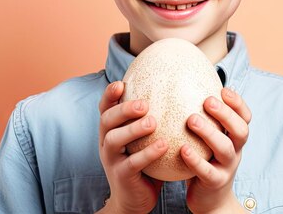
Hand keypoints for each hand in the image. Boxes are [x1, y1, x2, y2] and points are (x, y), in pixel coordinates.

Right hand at [97, 81, 168, 213]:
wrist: (135, 200)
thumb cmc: (144, 162)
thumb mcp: (143, 140)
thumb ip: (151, 119)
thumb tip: (176, 91)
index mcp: (111, 130)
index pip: (105, 108)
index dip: (109, 94)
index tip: (121, 83)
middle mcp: (106, 142)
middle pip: (107, 120)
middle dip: (123, 109)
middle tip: (143, 104)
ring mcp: (111, 160)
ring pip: (114, 140)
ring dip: (133, 129)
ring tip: (153, 122)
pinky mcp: (121, 176)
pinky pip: (132, 163)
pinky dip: (148, 153)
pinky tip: (164, 145)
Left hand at [181, 87, 251, 213]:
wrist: (211, 200)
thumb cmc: (207, 161)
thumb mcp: (210, 140)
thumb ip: (205, 119)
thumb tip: (185, 86)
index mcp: (235, 138)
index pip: (245, 118)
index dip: (238, 103)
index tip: (223, 90)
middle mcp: (235, 151)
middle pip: (240, 130)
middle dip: (226, 114)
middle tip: (207, 101)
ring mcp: (227, 167)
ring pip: (225, 148)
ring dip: (209, 132)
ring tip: (191, 120)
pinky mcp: (215, 183)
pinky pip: (207, 171)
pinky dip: (196, 160)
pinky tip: (183, 149)